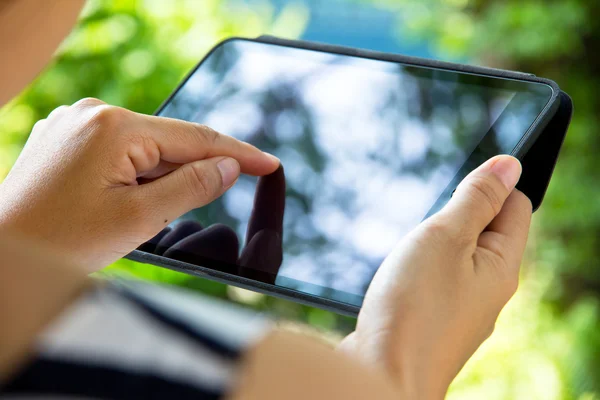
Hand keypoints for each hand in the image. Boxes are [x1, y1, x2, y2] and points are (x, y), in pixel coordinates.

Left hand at [0, 98, 279, 271]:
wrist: (5, 252)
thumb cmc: (62, 241)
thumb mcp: (141, 218)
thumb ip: (193, 186)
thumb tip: (228, 167)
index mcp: (115, 127)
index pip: (196, 138)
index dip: (238, 154)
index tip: (270, 164)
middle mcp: (94, 114)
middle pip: (170, 143)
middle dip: (194, 172)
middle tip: (212, 201)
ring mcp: (76, 124)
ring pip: (144, 150)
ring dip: (160, 179)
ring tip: (139, 215)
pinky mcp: (67, 138)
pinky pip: (120, 151)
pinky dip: (137, 174)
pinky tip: (125, 201)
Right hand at [339, 155, 531, 399]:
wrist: (382, 374)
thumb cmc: (414, 305)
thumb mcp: (445, 235)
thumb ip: (477, 199)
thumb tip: (511, 165)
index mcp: (502, 266)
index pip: (516, 206)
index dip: (489, 185)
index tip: (455, 184)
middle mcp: (489, 291)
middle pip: (486, 232)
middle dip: (456, 216)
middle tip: (426, 222)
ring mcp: (462, 310)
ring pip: (457, 258)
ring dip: (434, 244)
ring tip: (409, 253)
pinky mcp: (435, 323)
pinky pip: (437, 282)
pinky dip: (421, 270)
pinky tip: (400, 278)